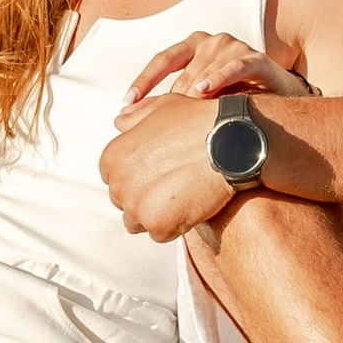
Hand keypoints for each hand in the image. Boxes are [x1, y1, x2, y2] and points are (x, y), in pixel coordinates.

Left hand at [100, 87, 245, 241]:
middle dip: (143, 198)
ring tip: (181, 198)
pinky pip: (160, 235)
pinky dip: (174, 226)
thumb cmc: (197, 121)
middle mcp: (118, 184)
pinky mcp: (158, 225)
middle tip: (172, 187)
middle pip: (124, 202)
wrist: (230, 142)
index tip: (157, 174)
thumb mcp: (162, 107)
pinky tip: (190, 207)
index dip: (136, 177)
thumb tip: (119, 122)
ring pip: (138, 222)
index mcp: (113, 157)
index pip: (114, 179)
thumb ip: (135, 117)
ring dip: (155, 215)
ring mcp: (136, 207)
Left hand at [117, 29, 308, 118]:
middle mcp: (211, 41)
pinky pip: (235, 67)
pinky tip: (204, 92)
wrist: (281, 98)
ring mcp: (234, 47)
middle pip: (184, 72)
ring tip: (178, 115)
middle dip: (169, 99)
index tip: (126, 103)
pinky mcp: (256, 58)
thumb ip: (174, 102)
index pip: (162, 61)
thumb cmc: (234, 98)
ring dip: (192, 93)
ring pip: (206, 71)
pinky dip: (219, 78)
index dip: (144, 81)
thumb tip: (131, 119)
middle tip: (156, 123)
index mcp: (193, 46)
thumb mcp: (202, 98)